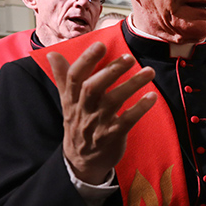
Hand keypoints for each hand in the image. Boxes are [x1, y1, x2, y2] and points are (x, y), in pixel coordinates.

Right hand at [48, 43, 156, 184]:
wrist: (81, 160)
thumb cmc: (78, 123)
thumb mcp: (67, 102)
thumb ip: (63, 77)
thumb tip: (53, 54)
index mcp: (72, 99)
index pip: (75, 77)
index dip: (86, 60)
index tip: (100, 44)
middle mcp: (83, 110)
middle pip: (93, 87)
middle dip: (111, 71)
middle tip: (129, 57)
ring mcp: (98, 124)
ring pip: (113, 101)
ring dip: (132, 84)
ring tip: (149, 71)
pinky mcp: (113, 136)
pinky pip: (127, 120)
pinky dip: (140, 108)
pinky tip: (152, 96)